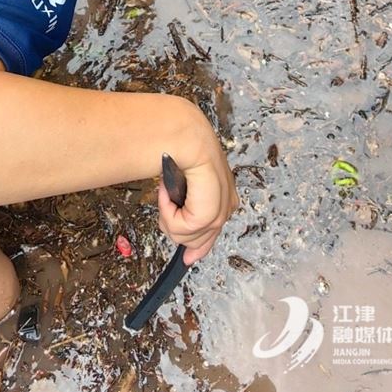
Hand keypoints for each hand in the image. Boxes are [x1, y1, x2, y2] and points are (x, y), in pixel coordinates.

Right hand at [157, 151, 238, 265]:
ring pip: (189, 235)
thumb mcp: (181, 180)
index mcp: (224, 191)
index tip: (188, 259)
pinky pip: (184, 227)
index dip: (200, 246)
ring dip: (168, 216)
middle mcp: (226, 200)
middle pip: (200, 238)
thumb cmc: (177, 147)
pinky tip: (167, 191)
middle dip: (177, 226)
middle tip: (165, 200)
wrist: (180, 133)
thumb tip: (178, 234)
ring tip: (165, 191)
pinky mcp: (212, 210)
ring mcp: (222, 205)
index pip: (215, 230)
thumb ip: (184, 205)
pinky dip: (168, 212)